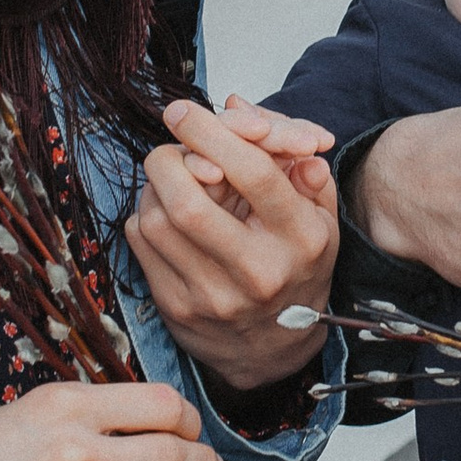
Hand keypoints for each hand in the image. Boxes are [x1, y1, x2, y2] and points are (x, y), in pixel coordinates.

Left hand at [127, 96, 339, 390]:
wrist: (274, 350)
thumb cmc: (296, 267)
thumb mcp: (320, 218)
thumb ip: (300, 165)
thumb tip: (248, 116)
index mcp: (300, 240)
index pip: (254, 174)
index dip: (212, 134)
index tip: (183, 111)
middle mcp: (256, 272)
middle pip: (190, 202)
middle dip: (170, 159)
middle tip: (173, 142)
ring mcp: (212, 296)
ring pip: (156, 221)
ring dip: (155, 186)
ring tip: (173, 177)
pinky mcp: (176, 309)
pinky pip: (141, 243)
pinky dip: (145, 214)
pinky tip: (165, 211)